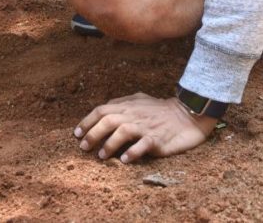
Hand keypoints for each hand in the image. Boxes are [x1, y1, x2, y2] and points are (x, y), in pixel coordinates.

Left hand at [74, 92, 217, 161]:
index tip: (76, 134)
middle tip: (83, 146)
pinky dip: (133, 152)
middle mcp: (134, 114)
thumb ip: (122, 104)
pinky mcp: (157, 138)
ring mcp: (145, 126)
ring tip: (101, 156)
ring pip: (123, 131)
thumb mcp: (139, 101)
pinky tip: (125, 161)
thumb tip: (104, 111)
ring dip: (109, 144)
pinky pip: (143, 145)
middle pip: (108, 120)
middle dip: (93, 133)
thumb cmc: (160, 110)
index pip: (102, 110)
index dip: (87, 121)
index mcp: (128, 105)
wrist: (186, 115)